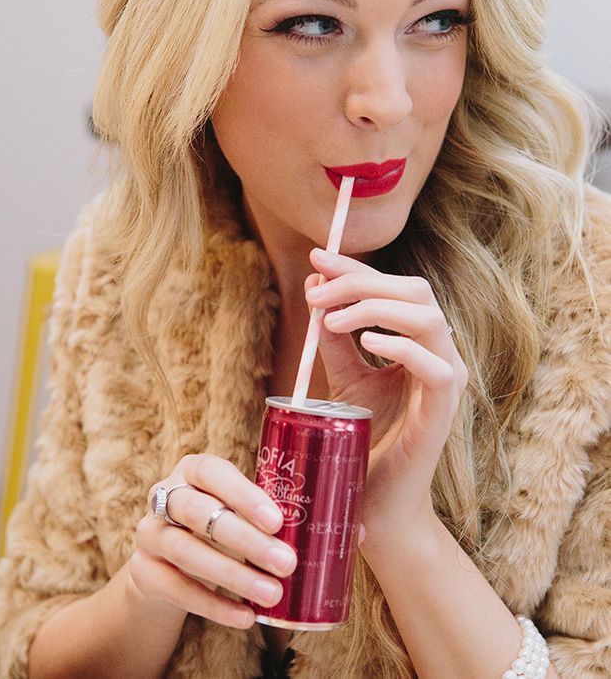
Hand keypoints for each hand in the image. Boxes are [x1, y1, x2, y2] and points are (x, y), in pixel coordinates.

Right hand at [129, 454, 297, 629]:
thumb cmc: (216, 524)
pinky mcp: (143, 572)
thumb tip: (312, 533)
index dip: (242, 495)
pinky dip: (215, 605)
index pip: (211, 472)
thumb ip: (259, 514)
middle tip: (285, 562)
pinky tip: (246, 615)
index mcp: (191, 470)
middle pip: (198, 511)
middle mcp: (164, 496)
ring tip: (272, 592)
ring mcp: (150, 534)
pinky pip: (177, 589)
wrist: (167, 562)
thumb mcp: (233, 509)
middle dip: (245, 539)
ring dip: (233, 575)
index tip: (277, 521)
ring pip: (186, 552)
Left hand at [304, 248, 467, 542]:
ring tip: (333, 318)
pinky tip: (366, 342)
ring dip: (376, 308)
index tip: (316, 257)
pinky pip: (434, 365)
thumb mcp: (343, 380)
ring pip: (428, 317)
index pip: (392, 289)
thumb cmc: (362, 442)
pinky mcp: (444, 410)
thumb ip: (333, 339)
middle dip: (362, 282)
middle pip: (414, 291)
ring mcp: (446, 379)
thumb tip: (315, 288)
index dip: (356, 269)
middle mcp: (438, 354)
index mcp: (415, 344)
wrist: (374, 502)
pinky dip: (400, 345)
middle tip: (318, 292)